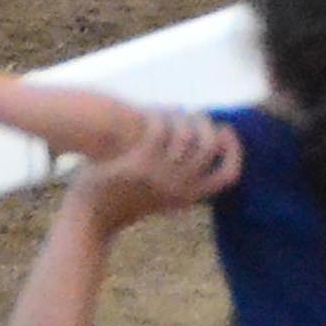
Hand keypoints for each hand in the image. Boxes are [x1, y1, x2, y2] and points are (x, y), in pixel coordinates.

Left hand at [79, 117, 239, 218]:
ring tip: (174, 110)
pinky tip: (154, 112)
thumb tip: (196, 146)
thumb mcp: (161, 197)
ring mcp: (160, 177)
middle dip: (207, 125)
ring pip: (186, 135)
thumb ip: (181, 181)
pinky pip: (159, 130)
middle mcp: (179, 189)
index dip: (234, 150)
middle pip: (209, 148)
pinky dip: (159, 117)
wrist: (91, 215)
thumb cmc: (123, 200)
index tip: (227, 130)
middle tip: (197, 114)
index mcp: (188, 198)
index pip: (228, 175)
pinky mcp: (139, 165)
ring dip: (182, 117)